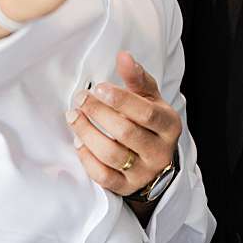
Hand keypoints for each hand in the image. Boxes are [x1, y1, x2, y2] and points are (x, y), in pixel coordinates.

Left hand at [66, 51, 181, 198]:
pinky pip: (103, 176)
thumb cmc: (149, 123)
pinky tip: (78, 141)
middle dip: (98, 113)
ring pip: (112, 155)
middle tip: (80, 99)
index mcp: (169, 125)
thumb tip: (123, 56)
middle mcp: (159, 151)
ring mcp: (143, 172)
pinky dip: (87, 158)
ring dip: (88, 133)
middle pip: (126, 133)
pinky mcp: (126, 187)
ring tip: (73, 117)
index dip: (121, 100)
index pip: (146, 113)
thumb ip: (137, 78)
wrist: (156, 160)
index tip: (99, 87)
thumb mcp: (150, 99)